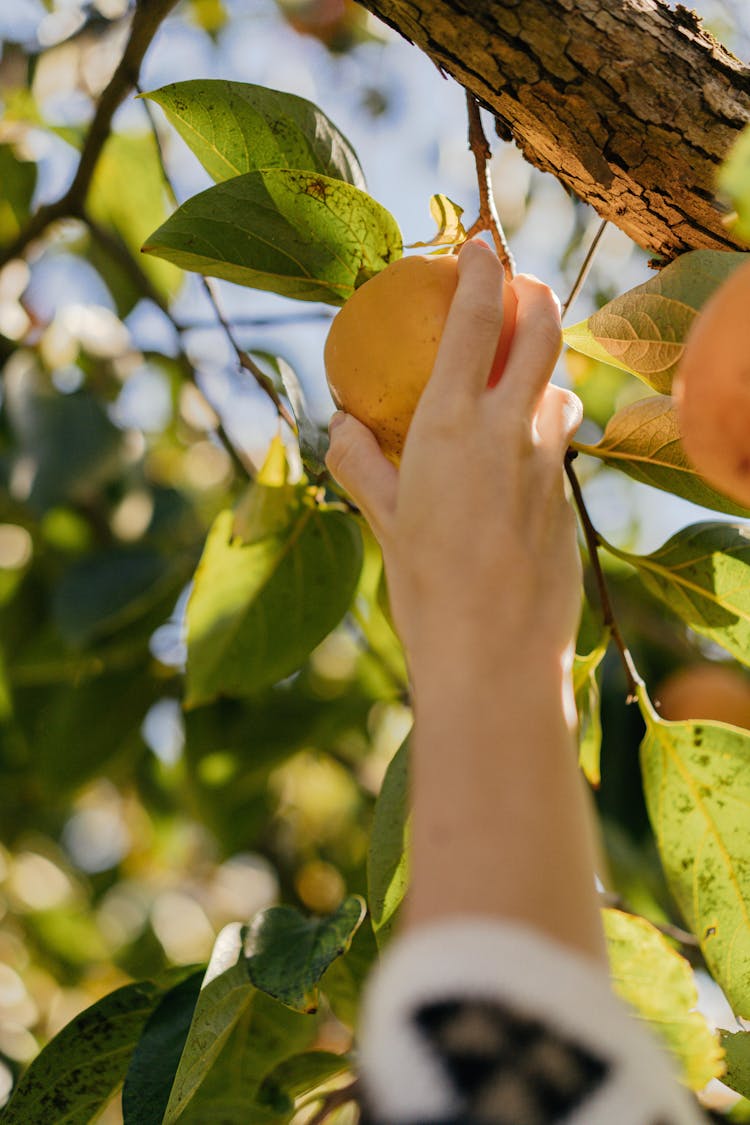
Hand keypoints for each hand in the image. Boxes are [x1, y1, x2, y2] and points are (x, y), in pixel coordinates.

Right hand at [326, 240, 582, 687]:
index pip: (480, 317)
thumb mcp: (381, 521)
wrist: (494, 655)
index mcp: (453, 424)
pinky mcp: (567, 494)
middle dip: (534, 291)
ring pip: (559, 383)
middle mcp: (512, 429)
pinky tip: (517, 451)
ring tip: (511, 378)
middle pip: (545, 327)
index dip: (485, 268)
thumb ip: (360, 461)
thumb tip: (344, 423)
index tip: (478, 245)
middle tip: (515, 286)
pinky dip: (543, 421)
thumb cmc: (426, 589)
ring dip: (541, 366)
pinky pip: (561, 437)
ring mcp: (549, 461)